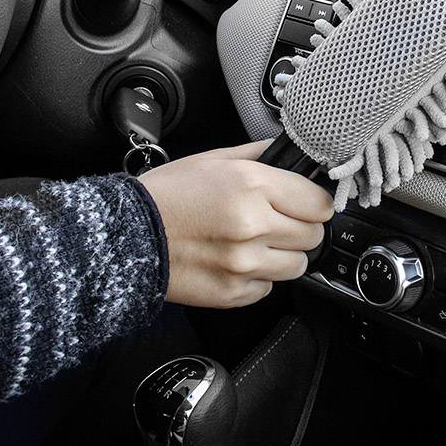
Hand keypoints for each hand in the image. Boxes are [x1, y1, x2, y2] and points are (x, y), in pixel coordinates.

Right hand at [139, 140, 333, 307]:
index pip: (319, 203)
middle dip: (300, 228)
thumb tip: (289, 153)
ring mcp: (245, 263)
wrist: (127, 238)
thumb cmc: (165, 195)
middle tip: (276, 222)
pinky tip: (236, 261)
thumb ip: (259, 155)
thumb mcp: (214, 159)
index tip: (306, 204)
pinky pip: (269, 288)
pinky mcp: (234, 292)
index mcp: (252, 185)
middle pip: (313, 235)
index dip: (314, 202)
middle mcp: (253, 225)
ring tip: (256, 243)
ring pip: (297, 265)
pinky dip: (259, 277)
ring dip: (283, 255)